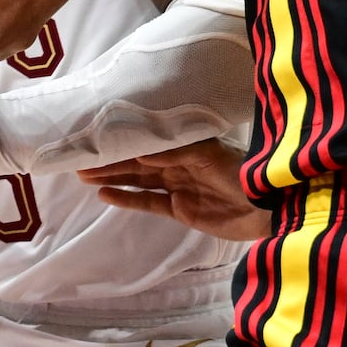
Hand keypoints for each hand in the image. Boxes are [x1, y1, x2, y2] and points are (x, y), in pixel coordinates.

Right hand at [77, 138, 270, 241]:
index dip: (123, 140)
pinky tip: (105, 194)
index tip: (97, 137)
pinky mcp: (180, 210)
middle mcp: (179, 162)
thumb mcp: (208, 155)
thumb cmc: (241, 172)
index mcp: (186, 144)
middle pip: (138, 162)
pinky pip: (148, 202)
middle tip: (79, 159)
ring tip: (84, 176)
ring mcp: (178, 186)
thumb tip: (138, 151)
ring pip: (138, 180)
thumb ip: (174, 154)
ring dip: (113, 178)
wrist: (266, 207)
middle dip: (110, 160)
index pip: (148, 141)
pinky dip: (127, 198)